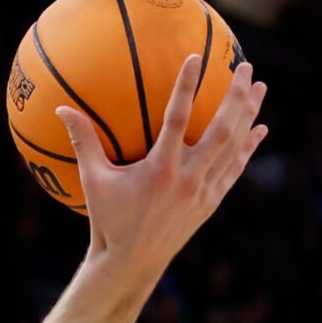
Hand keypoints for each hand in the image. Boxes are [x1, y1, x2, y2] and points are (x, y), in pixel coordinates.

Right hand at [60, 55, 266, 284]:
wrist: (132, 263)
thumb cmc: (108, 219)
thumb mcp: (93, 180)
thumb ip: (82, 142)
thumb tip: (61, 108)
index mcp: (159, 169)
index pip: (176, 119)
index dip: (186, 87)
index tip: (196, 58)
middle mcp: (187, 179)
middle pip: (221, 131)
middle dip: (236, 97)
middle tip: (245, 67)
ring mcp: (203, 191)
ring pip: (234, 148)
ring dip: (249, 115)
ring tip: (260, 88)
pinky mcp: (211, 202)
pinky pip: (235, 169)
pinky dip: (248, 148)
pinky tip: (259, 129)